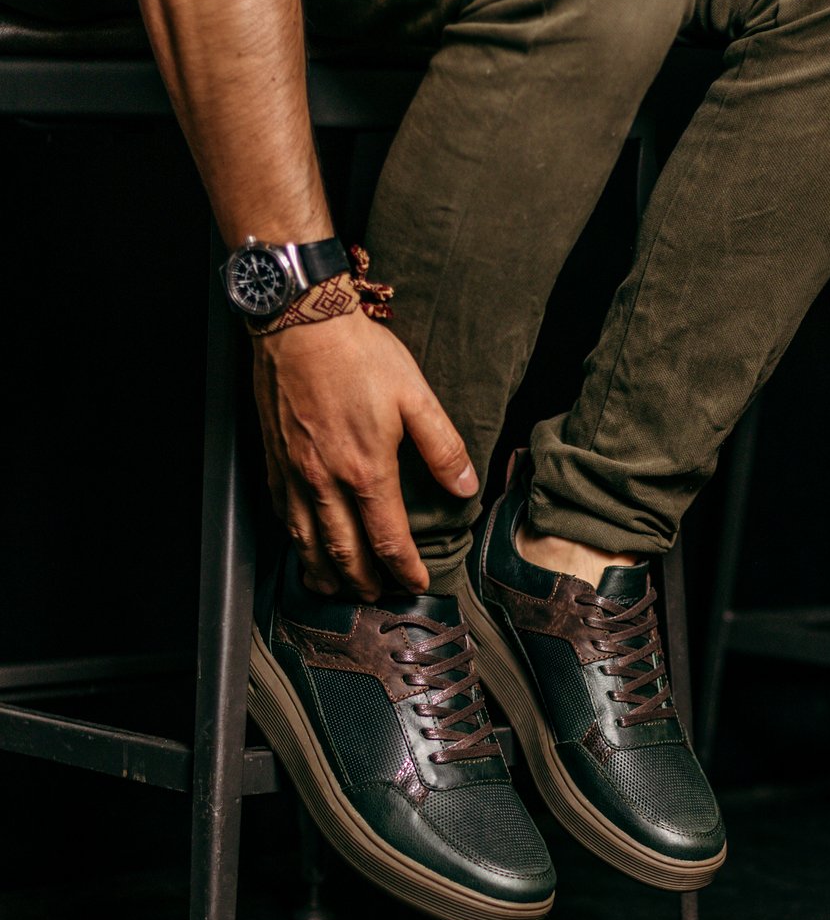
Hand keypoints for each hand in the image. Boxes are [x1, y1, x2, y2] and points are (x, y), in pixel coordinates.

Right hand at [251, 309, 476, 598]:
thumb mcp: (415, 395)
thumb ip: (443, 447)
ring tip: (340, 590)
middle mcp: (326, 482)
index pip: (388, 540)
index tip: (416, 583)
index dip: (404, 569)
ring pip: (307, 543)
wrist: (298, 323)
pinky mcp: (274, 462)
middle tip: (378, 597)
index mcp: (366, 470)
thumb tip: (466, 487)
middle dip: (364, 583)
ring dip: (326, 574)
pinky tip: (305, 548)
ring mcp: (295, 475)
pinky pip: (284, 517)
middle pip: (345, 553)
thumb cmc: (358, 355)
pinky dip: (297, 544)